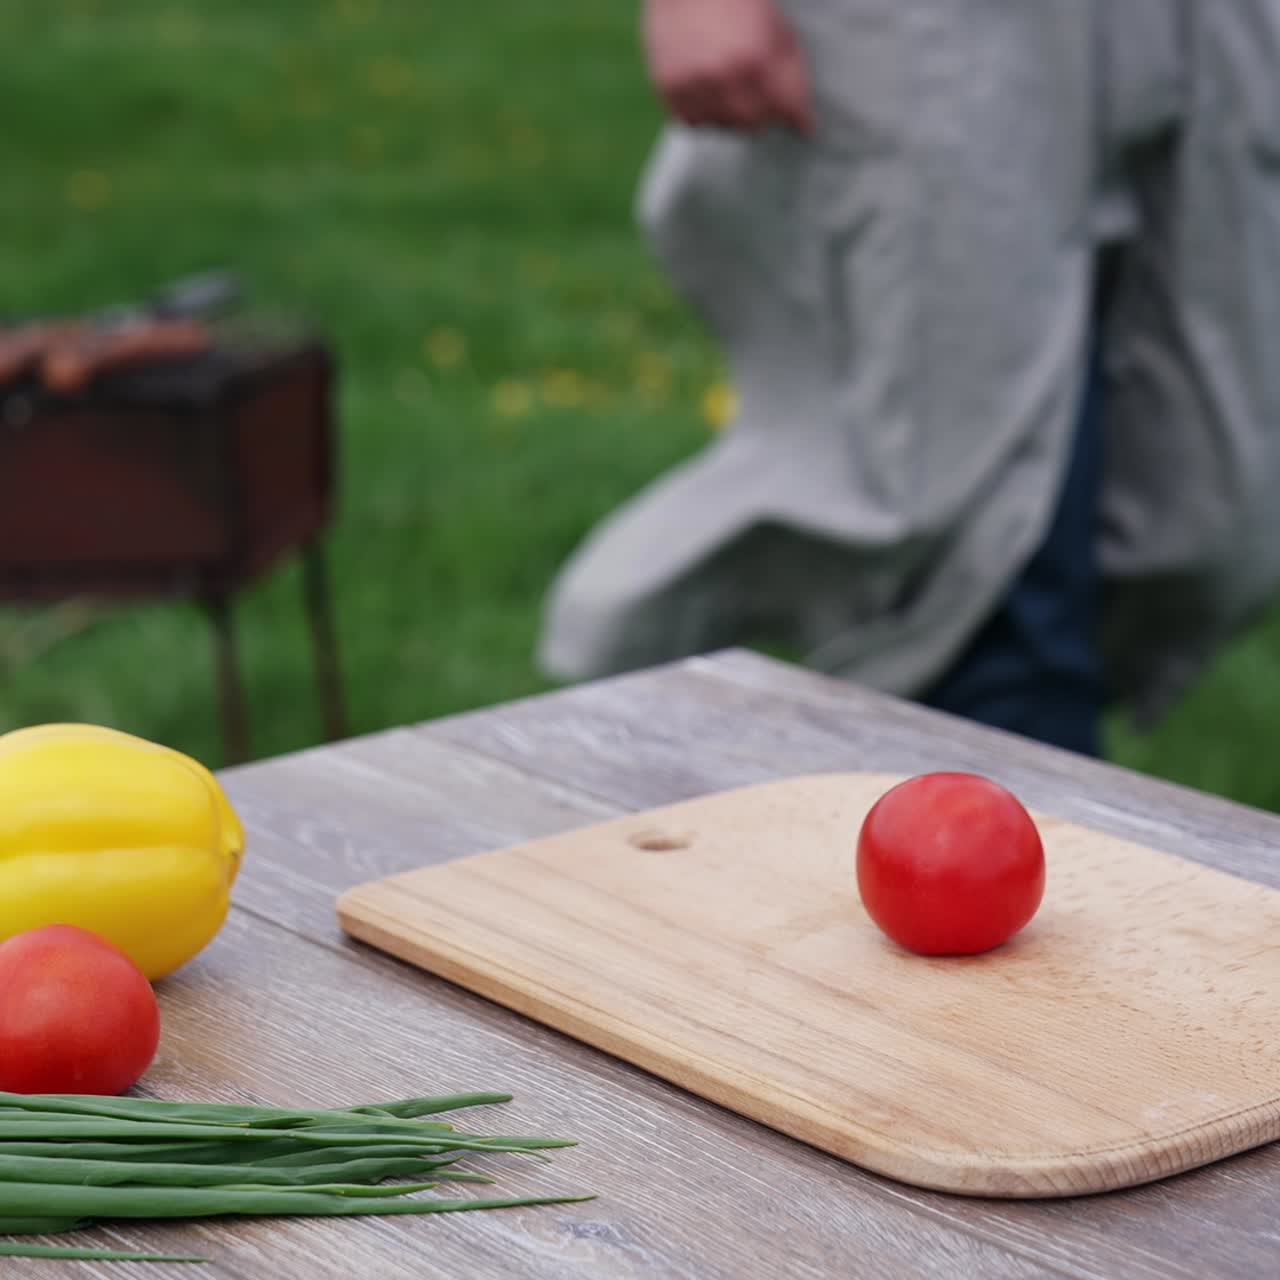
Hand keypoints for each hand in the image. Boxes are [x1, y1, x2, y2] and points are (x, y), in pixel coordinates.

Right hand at [642, 0, 814, 133]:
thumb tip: (802, 121)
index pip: (786, 108)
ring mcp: (694, 84)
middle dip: (762, 114)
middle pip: (753, 123)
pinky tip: (709, 92)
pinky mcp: (670, 88)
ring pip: (723, 126)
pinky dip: (705, 114)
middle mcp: (724, 76)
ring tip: (731, 89)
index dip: (797, 117)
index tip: (802, 124)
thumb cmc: (739, 3)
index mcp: (757, 57)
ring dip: (731, 115)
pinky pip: (693, 122)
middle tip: (760, 98)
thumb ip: (790, 74)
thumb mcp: (776, 30)